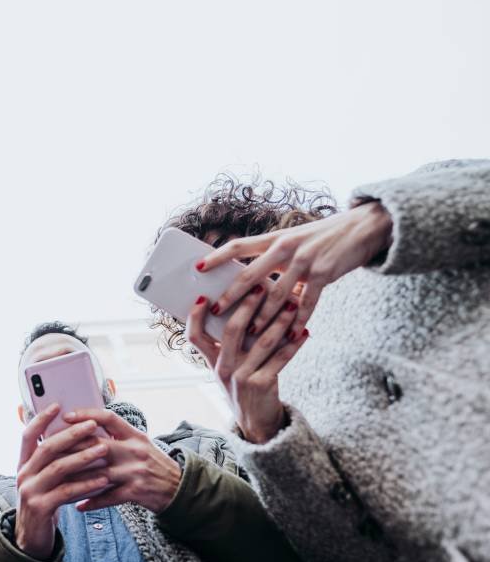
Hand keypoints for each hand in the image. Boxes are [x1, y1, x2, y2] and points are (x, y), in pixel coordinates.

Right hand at [13, 404, 111, 559]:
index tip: (57, 405)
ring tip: (103, 449)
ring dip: (83, 457)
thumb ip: (53, 461)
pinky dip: (86, 484)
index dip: (41, 419)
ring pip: (58, 468)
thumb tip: (76, 434)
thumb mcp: (44, 479)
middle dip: (71, 435)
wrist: (32, 539)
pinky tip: (103, 479)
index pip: (28, 435)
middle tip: (92, 425)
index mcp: (23, 464)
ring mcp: (29, 491)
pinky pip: (66, 491)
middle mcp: (23, 475)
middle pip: (47, 448)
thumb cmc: (45, 502)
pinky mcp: (40, 508)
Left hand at [60, 408, 181, 513]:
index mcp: (134, 435)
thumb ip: (118, 435)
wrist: (179, 488)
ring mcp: (135, 471)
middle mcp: (134, 450)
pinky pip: (108, 497)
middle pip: (97, 445)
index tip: (66, 416)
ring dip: (75, 478)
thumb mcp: (140, 443)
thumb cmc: (153, 464)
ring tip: (56, 480)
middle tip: (49, 451)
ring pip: (98, 473)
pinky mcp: (136, 492)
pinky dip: (91, 501)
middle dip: (71, 448)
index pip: (108, 418)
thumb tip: (87, 425)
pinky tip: (77, 505)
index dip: (86, 415)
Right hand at [185, 285, 308, 443]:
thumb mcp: (229, 369)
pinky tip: (304, 332)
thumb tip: (245, 310)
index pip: (194, 336)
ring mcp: (242, 377)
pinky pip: (281, 358)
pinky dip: (294, 344)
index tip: (204, 296)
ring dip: (279, 320)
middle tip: (260, 287)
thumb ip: (231, 345)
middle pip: (231, 330)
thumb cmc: (244, 388)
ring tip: (291, 305)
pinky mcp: (262, 385)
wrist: (256, 424)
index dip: (196, 316)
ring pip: (261, 341)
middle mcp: (223, 368)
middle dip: (246, 305)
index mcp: (212, 362)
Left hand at [197, 201, 392, 335]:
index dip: (217, 256)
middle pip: (251, 274)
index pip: (239, 245)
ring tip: (249, 333)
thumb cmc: (324, 237)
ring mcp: (305, 261)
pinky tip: (290, 335)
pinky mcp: (324, 274)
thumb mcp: (295, 240)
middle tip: (216, 310)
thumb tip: (250, 279)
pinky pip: (307, 302)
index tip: (197, 267)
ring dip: (262, 316)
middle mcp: (286, 247)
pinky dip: (298, 320)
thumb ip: (274, 257)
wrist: (364, 227)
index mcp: (276, 238)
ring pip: (277, 294)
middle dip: (232, 295)